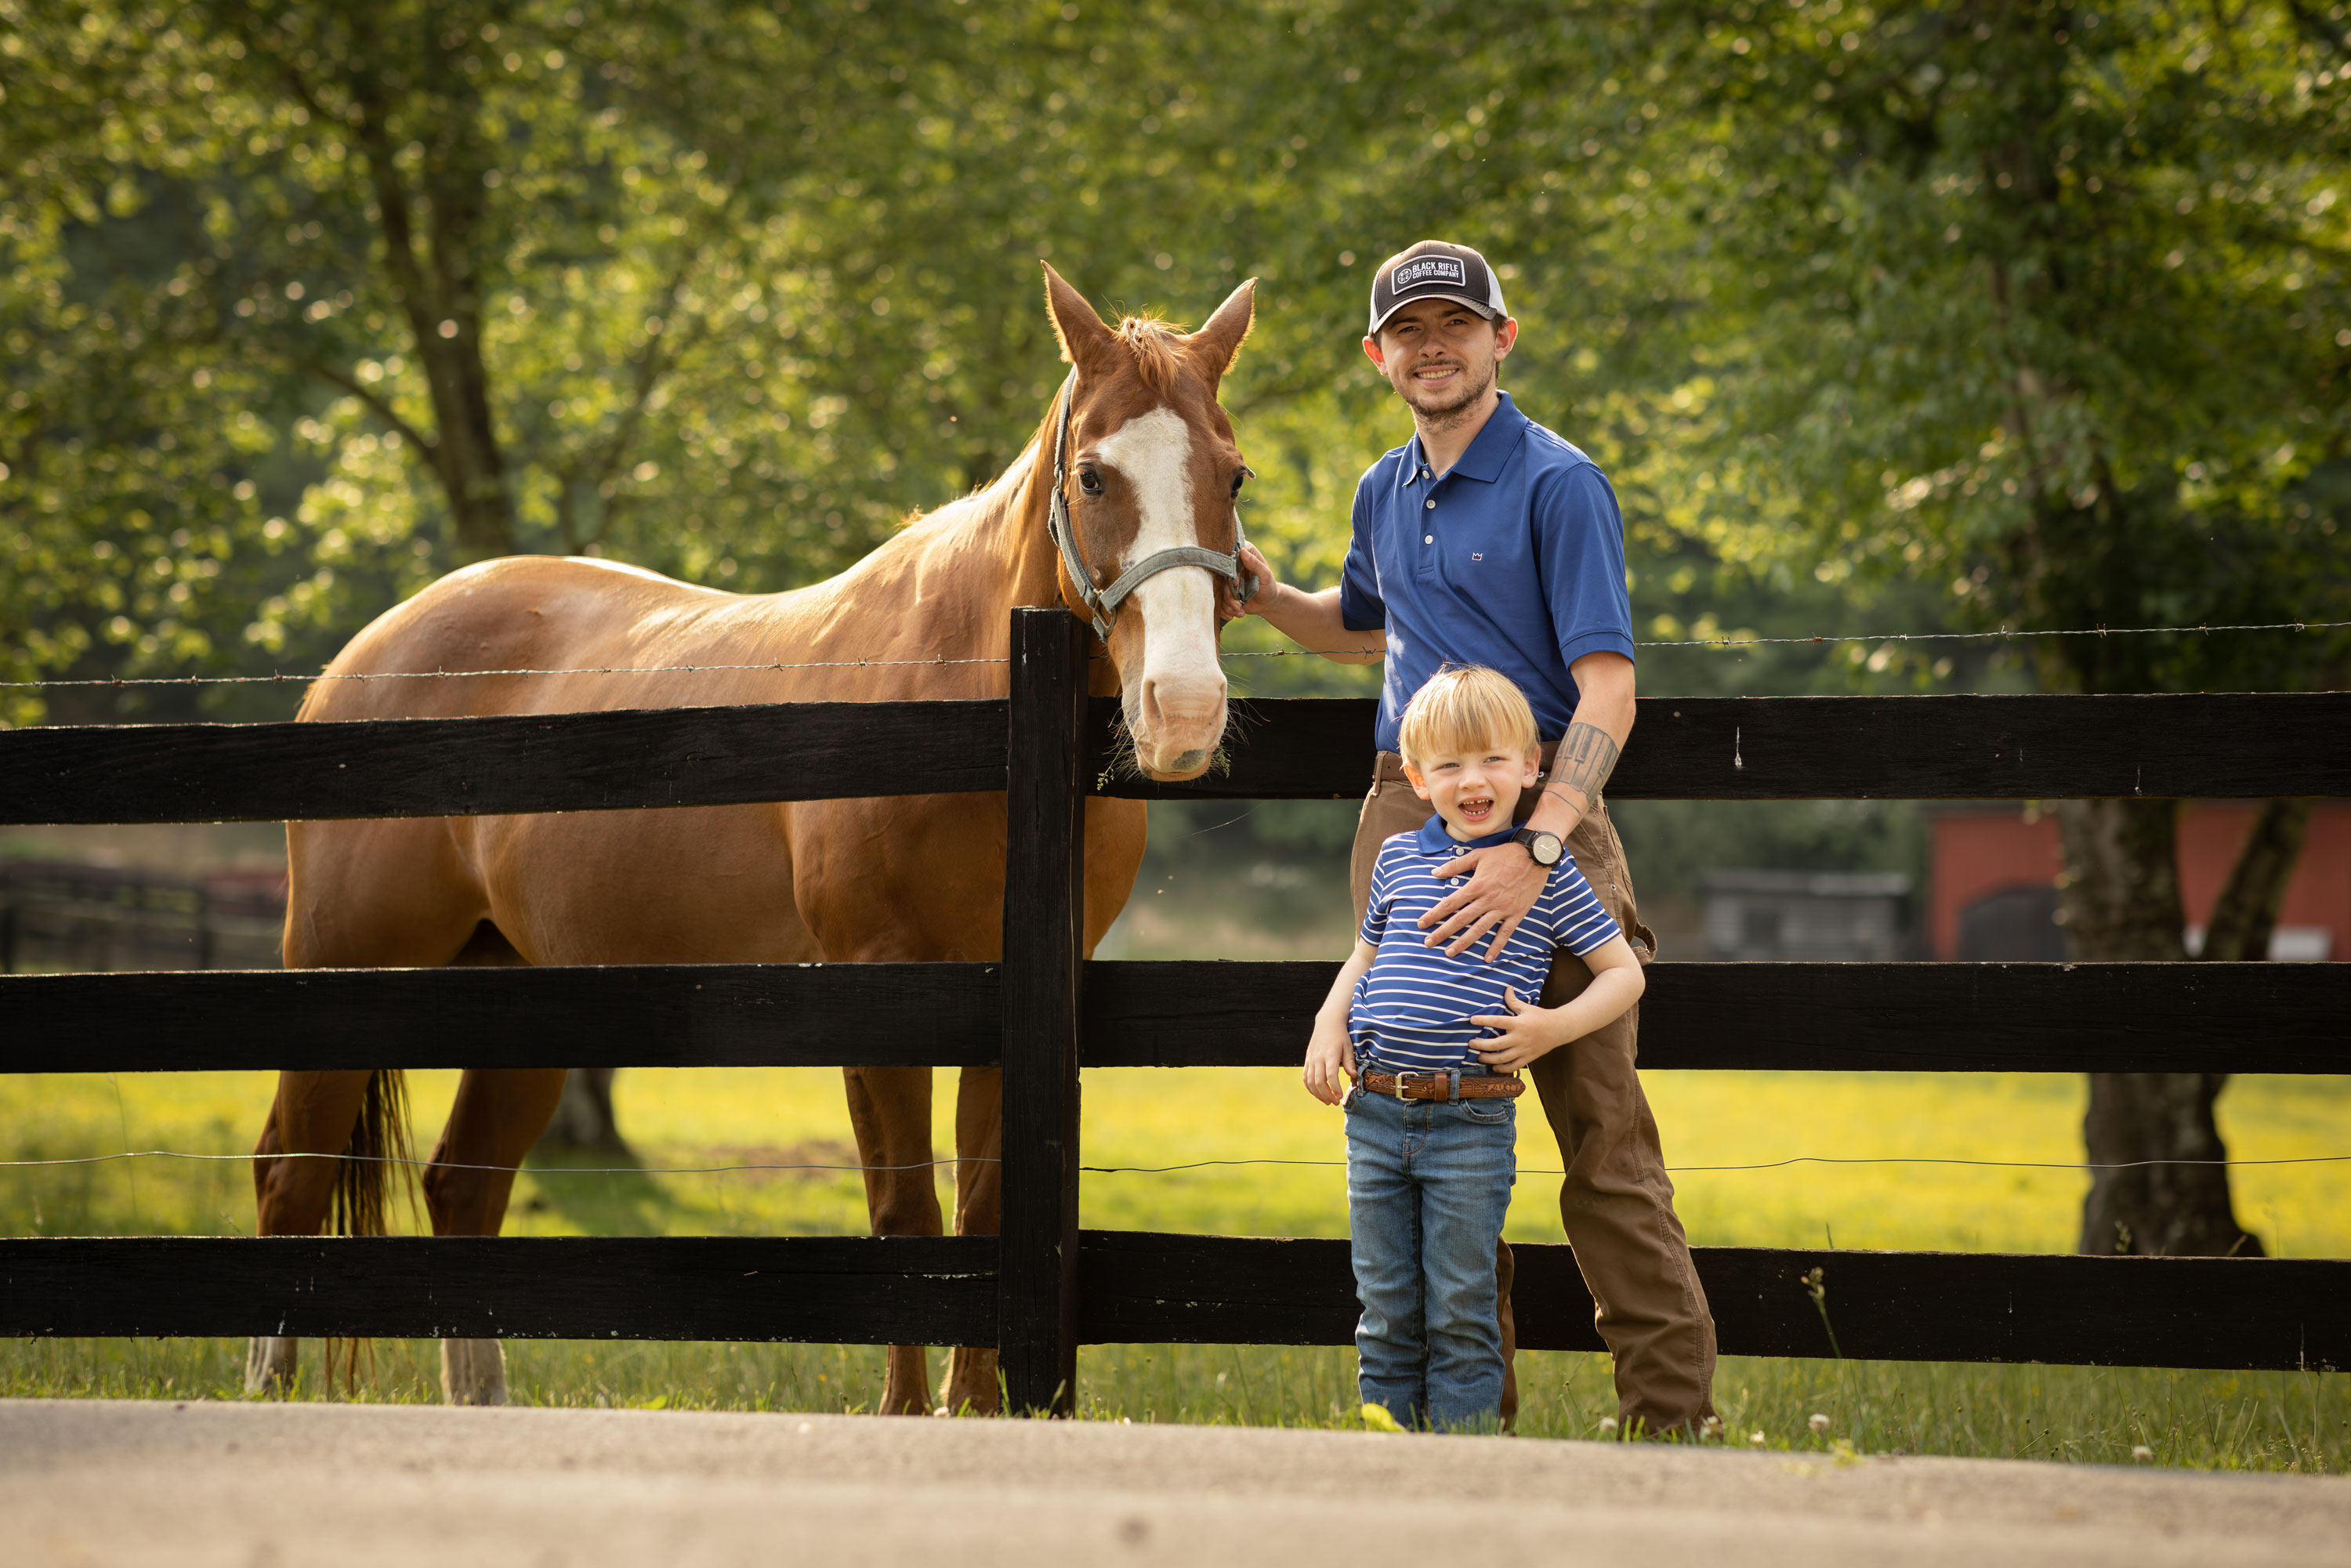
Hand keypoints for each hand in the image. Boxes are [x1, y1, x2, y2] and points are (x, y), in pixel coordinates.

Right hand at [1224, 541, 1274, 622]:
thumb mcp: (1265, 574)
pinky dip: (1227, 610)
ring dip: (1228, 604)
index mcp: (1243, 554)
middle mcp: (1232, 565)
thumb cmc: (1269, 586)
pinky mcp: (1224, 592)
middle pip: (1221, 576)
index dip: (1230, 571)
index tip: (1236, 582)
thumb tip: (1242, 551)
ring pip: (1219, 591)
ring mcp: (1227, 579)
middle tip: (1238, 603)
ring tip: (1239, 609)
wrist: (1267, 603)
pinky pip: (1219, 601)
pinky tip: (1238, 613)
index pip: (1229, 556)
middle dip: (1228, 593)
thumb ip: (1254, 563)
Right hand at [1302, 1017, 1356, 1104]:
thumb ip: (1349, 1062)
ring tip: (1327, 1101)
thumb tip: (1354, 1076)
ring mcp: (1311, 1059)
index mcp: (1330, 1054)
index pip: (1331, 1075)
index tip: (1340, 1096)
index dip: (1335, 1087)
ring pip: (1310, 1081)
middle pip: (1319, 1081)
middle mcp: (1318, 1058)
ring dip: (1318, 1094)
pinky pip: (1305, 1077)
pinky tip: (1317, 1094)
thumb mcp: (1348, 1047)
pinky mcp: (1307, 1060)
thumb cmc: (1340, 1036)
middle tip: (1335, 1102)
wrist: (1327, 1023)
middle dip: (1327, 1095)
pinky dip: (1310, 1088)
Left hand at [1421, 840, 1547, 960]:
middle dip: (1443, 932)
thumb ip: (1455, 865)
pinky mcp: (1517, 913)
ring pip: (1480, 929)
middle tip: (1428, 943)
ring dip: (1464, 942)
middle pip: (1461, 919)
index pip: (1450, 903)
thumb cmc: (1505, 854)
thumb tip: (1435, 872)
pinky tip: (1487, 958)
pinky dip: (1497, 946)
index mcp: (1477, 885)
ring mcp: (1503, 908)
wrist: (1536, 856)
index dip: (1435, 914)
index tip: (1421, 923)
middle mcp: (1488, 899)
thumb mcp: (1478, 855)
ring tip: (1449, 952)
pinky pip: (1505, 933)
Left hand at [1469, 987, 1568, 1071]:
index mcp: (1518, 1023)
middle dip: (1481, 1045)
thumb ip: (1513, 1000)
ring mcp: (1523, 1050)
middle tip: (1471, 1043)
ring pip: (1502, 1058)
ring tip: (1478, 1056)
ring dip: (1488, 1058)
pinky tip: (1494, 1066)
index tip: (1471, 1020)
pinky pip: (1513, 1066)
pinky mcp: (1528, 1058)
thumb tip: (1507, 988)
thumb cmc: (1541, 1017)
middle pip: (1496, 1044)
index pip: (1497, 1021)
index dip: (1483, 1020)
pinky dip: (1502, 1068)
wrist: (1559, 1029)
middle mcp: (1519, 1038)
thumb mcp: (1527, 1007)